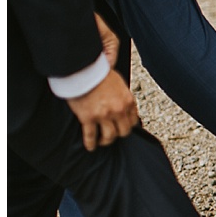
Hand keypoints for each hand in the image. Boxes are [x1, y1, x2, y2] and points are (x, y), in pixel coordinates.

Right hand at [67, 17, 139, 151]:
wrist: (82, 68)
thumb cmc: (98, 73)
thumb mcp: (119, 83)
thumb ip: (123, 96)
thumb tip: (125, 105)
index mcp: (128, 101)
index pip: (133, 121)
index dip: (128, 125)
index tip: (123, 126)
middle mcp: (118, 110)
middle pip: (124, 131)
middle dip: (119, 134)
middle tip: (113, 134)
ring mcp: (103, 115)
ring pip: (109, 136)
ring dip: (106, 141)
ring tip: (102, 141)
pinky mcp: (88, 117)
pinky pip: (90, 135)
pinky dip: (90, 143)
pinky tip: (90, 147)